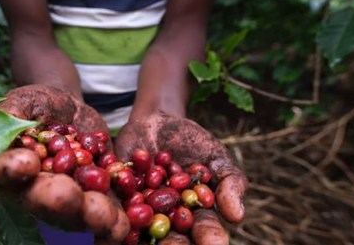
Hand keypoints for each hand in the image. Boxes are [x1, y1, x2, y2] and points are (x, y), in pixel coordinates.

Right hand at [0, 85, 128, 241]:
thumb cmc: (38, 104)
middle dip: (56, 201)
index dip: (12, 169)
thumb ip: (14, 111)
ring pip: (75, 213)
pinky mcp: (94, 198)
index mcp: (8, 168)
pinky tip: (126, 224)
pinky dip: (116, 219)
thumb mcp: (25, 101)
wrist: (70, 112)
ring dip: (89, 216)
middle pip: (42, 201)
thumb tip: (5, 116)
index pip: (4, 171)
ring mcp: (66, 199)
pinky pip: (105, 210)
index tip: (26, 162)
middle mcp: (34, 191)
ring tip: (104, 215)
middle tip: (69, 195)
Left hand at [115, 112, 247, 244]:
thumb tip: (237, 216)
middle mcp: (168, 222)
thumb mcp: (216, 158)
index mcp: (196, 218)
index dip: (210, 238)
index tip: (216, 243)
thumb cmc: (193, 143)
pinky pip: (116, 211)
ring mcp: (141, 214)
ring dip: (142, 238)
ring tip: (141, 240)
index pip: (206, 231)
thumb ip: (230, 183)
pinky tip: (116, 221)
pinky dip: (116, 216)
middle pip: (173, 241)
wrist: (156, 121)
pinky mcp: (117, 201)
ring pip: (142, 233)